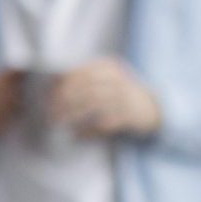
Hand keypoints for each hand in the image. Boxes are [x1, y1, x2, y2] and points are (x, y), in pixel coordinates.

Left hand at [48, 58, 163, 136]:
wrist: (152, 107)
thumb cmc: (118, 92)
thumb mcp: (105, 78)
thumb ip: (84, 80)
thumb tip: (52, 87)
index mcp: (108, 67)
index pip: (81, 72)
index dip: (63, 84)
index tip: (48, 95)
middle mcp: (118, 79)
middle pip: (86, 88)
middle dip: (65, 100)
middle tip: (50, 112)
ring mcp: (126, 97)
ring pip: (94, 104)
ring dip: (74, 114)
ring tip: (59, 122)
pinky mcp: (131, 116)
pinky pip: (106, 123)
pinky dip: (90, 129)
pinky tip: (78, 135)